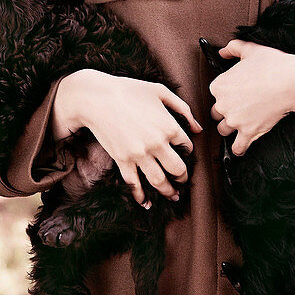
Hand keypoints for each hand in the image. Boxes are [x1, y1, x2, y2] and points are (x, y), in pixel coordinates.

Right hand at [53, 69, 202, 206]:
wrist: (96, 98)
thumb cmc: (129, 90)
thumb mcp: (160, 91)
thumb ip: (183, 108)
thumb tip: (198, 128)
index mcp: (170, 126)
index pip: (187, 146)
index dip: (188, 151)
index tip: (184, 153)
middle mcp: (157, 144)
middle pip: (178, 169)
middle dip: (183, 177)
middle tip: (183, 179)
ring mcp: (139, 154)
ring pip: (159, 181)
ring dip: (168, 191)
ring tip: (173, 196)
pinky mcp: (123, 160)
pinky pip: (134, 184)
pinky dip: (140, 196)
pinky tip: (146, 203)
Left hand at [208, 39, 294, 156]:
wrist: (292, 82)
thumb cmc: (273, 65)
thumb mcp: (250, 50)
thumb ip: (233, 48)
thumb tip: (222, 52)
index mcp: (219, 85)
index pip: (215, 94)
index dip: (226, 94)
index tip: (235, 94)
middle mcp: (223, 104)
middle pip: (217, 113)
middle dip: (226, 111)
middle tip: (240, 108)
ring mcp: (235, 120)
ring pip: (224, 130)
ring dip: (231, 128)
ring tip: (241, 124)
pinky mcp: (248, 132)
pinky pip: (237, 147)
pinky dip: (238, 148)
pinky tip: (240, 147)